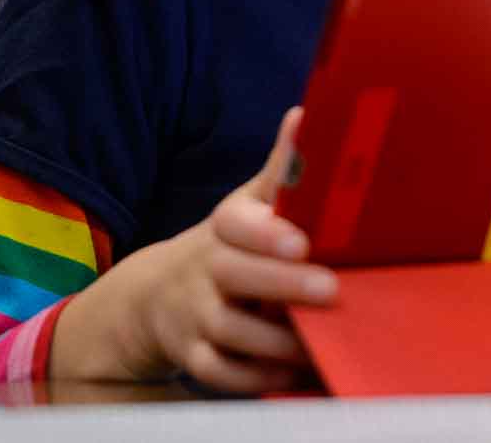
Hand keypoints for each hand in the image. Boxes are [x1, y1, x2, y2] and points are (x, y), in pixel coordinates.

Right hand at [50, 107, 336, 391]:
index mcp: (225, 226)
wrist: (159, 294)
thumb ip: (282, 169)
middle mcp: (205, 268)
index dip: (265, 231)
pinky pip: (218, 372)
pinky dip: (254, 378)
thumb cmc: (229, 242)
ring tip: (321, 341)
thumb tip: (306, 113)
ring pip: (229, 329)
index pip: (235, 222)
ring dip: (276, 339)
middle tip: (331, 289)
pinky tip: (294, 373)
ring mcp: (194, 313)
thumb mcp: (249, 204)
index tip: (301, 241)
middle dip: (282, 285)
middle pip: (235, 275)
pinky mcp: (192, 354)